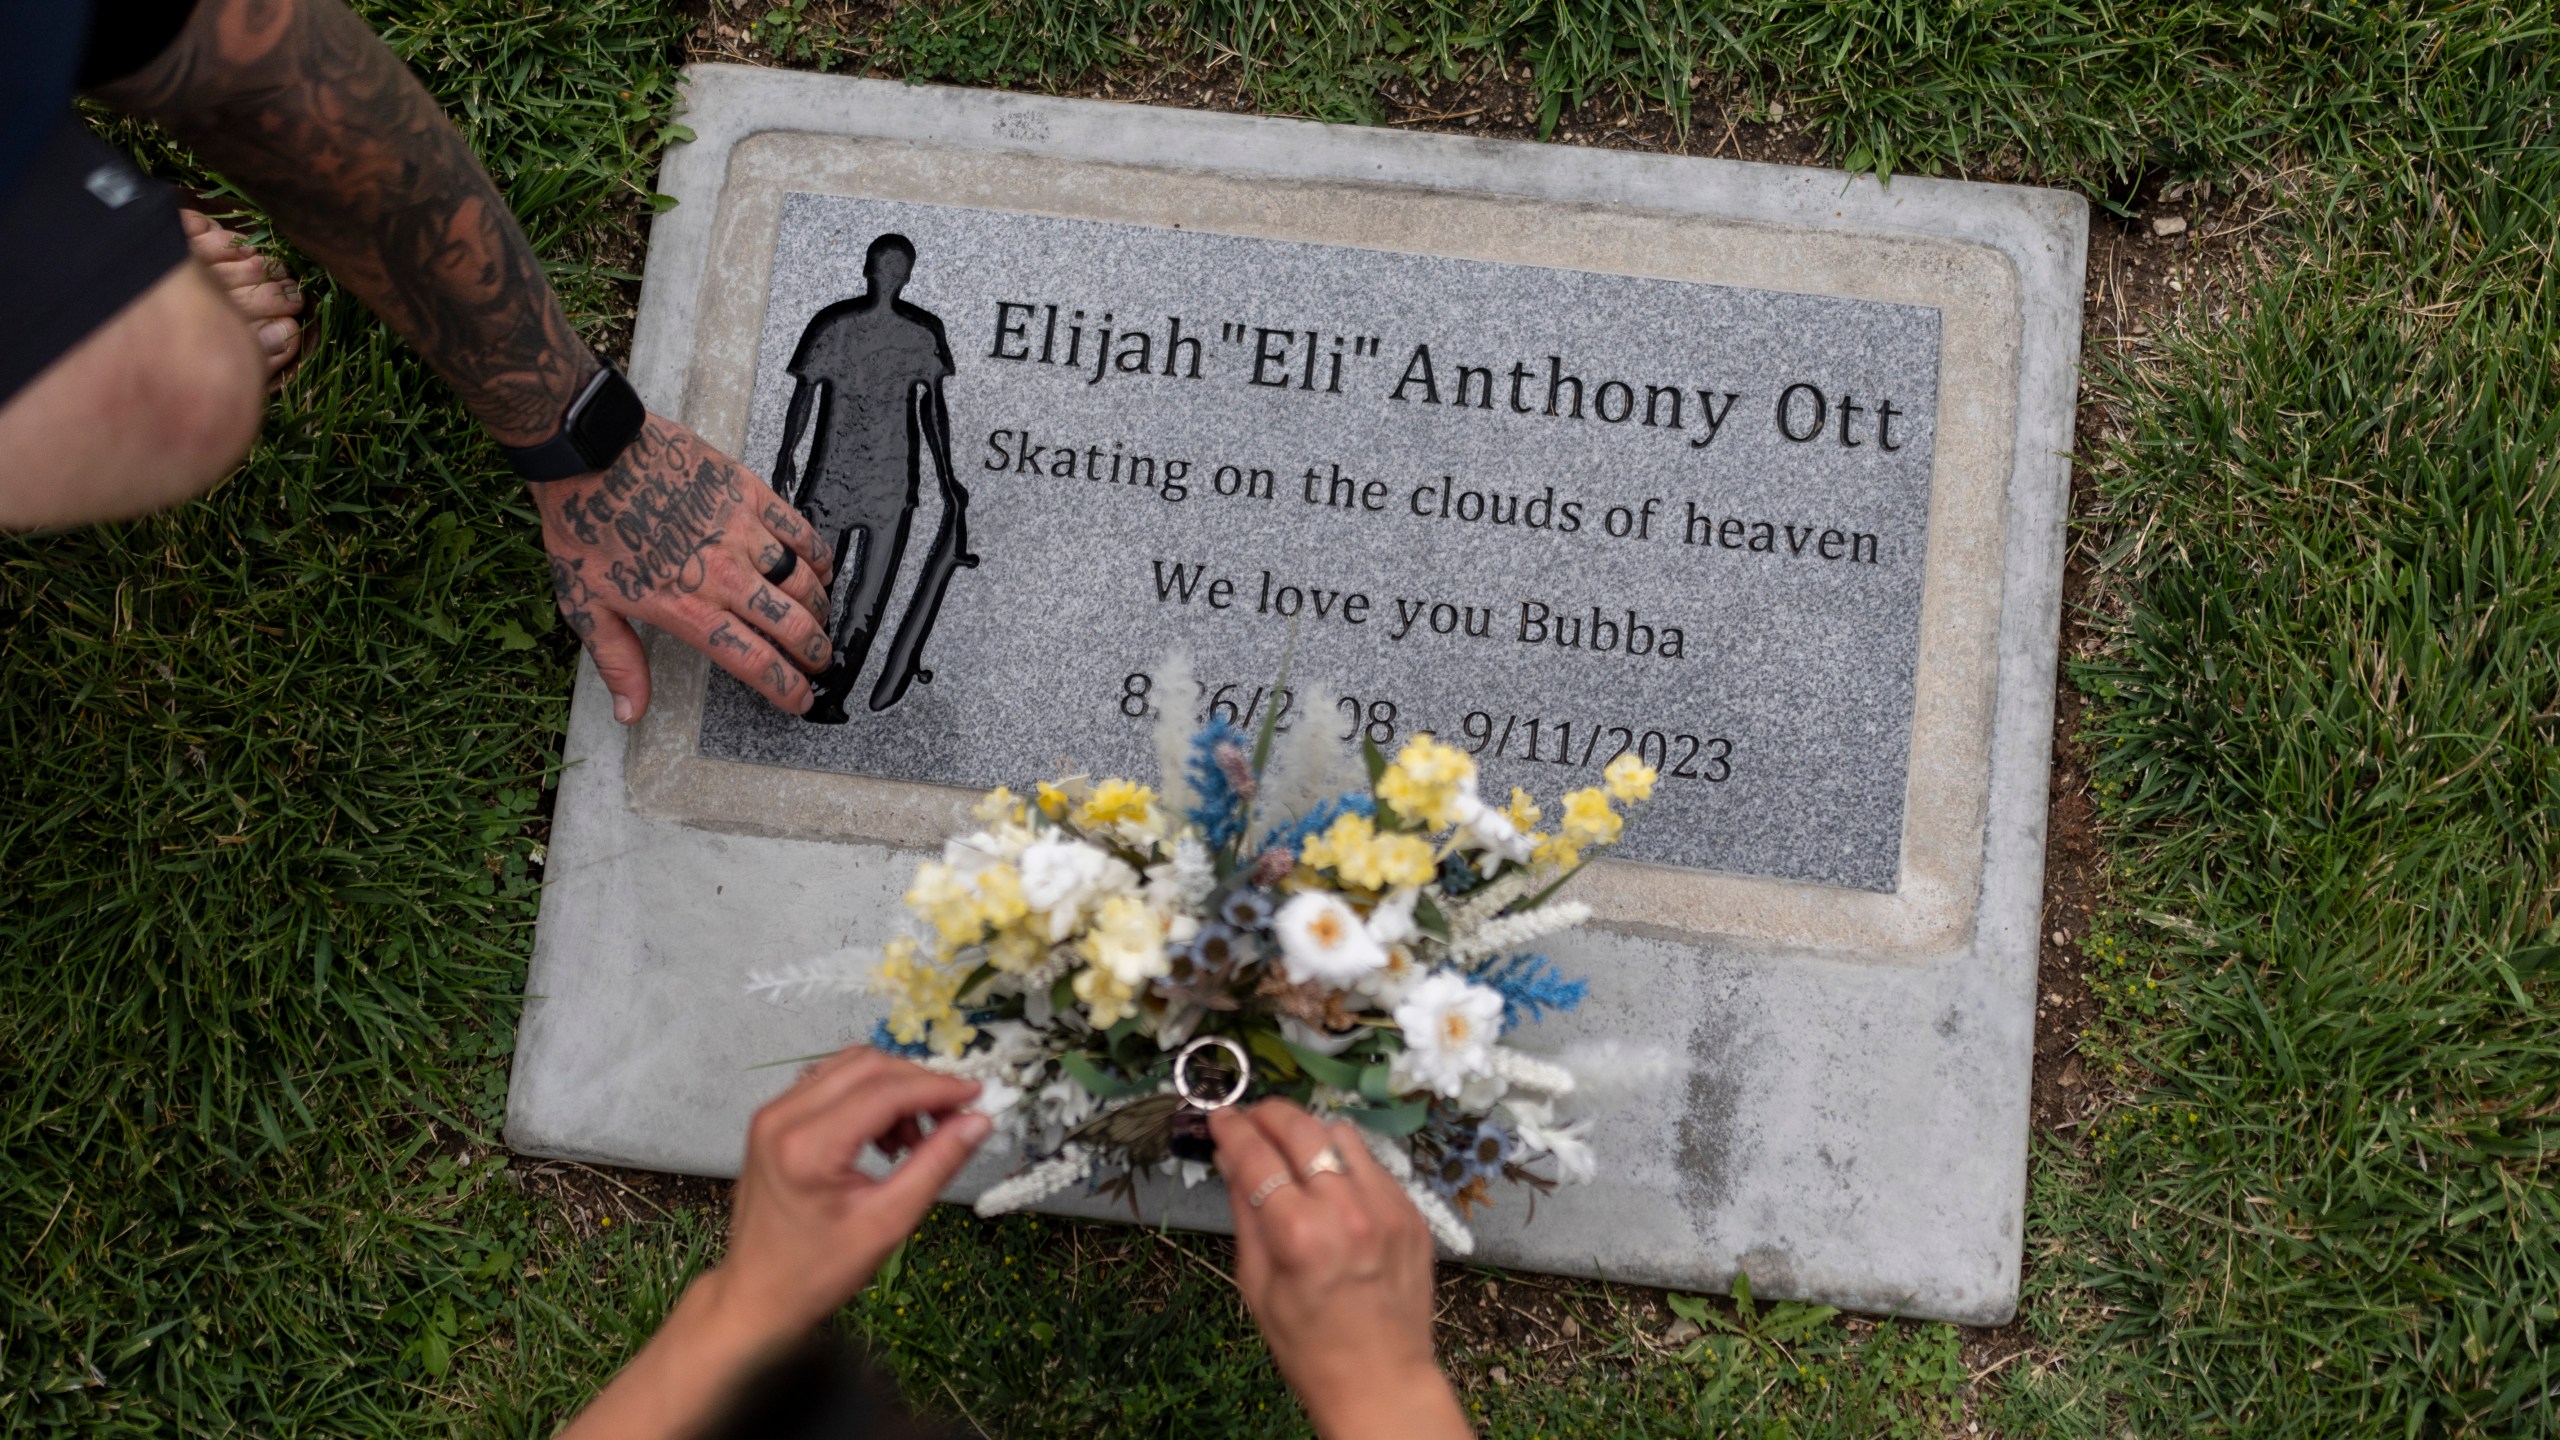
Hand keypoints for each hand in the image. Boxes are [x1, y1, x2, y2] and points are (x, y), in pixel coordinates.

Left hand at [538, 413, 836, 721]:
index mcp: (686, 608)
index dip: (785, 687)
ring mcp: (741, 532)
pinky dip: (818, 555)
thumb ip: (617, 660)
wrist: (588, 453)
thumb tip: (630, 712)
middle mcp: (722, 575)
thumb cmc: (583, 525)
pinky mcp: (747, 493)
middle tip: (817, 661)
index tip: (800, 700)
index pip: (753, 661)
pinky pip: (799, 530)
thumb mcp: (586, 603)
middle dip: (813, 652)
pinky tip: (821, 568)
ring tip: (818, 620)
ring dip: (818, 608)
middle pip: (790, 625)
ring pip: (802, 581)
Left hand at [702, 1047, 991, 1337]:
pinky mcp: (773, 1118)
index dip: (938, 1087)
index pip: (885, 1091)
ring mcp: (773, 1113)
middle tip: (953, 1117)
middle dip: (919, 1083)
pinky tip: (886, 1137)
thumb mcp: (888, 1223)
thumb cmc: (819, 1271)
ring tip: (916, 1138)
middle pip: (868, 1065)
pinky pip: (832, 1083)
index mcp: (808, 1146)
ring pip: (850, 1067)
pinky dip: (869, 1096)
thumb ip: (935, 1165)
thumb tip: (978, 1121)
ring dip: (894, 1088)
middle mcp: (783, 1115)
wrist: (756, 1294)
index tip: (979, 1094)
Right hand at [1210, 1101, 1471, 1439]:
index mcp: (1300, 1235)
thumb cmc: (1307, 1345)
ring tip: (1293, 1150)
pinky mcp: (1413, 1213)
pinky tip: (1332, 1186)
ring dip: (1311, 1134)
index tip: (1219, 1117)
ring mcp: (1388, 1207)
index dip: (1232, 1129)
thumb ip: (1246, 1214)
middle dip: (1269, 1114)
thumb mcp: (1256, 1286)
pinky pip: (1373, 1166)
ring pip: (1343, 1136)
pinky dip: (1346, 1165)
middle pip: (1302, 1129)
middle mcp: (1348, 1210)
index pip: (1257, 1156)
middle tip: (1251, 1117)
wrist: (1381, 1380)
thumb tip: (1231, 1159)